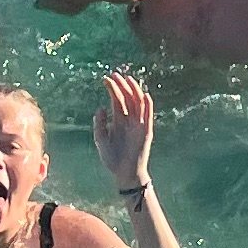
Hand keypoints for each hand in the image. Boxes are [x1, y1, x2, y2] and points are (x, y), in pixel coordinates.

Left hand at [94, 68, 158, 192]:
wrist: (124, 174)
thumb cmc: (112, 159)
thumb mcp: (101, 140)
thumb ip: (99, 125)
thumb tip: (100, 108)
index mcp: (118, 121)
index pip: (117, 100)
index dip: (112, 89)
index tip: (106, 78)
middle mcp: (129, 120)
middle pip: (127, 98)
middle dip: (122, 86)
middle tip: (115, 74)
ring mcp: (138, 125)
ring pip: (138, 103)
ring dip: (134, 91)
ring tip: (129, 79)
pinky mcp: (146, 132)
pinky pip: (148, 116)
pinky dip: (148, 106)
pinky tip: (144, 95)